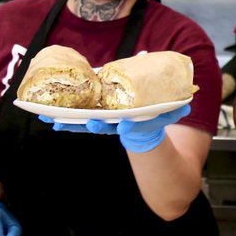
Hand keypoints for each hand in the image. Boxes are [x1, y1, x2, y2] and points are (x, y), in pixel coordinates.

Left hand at [42, 107, 190, 152]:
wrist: (145, 130)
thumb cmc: (154, 117)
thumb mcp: (168, 114)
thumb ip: (175, 110)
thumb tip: (186, 105)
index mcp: (133, 122)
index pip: (125, 125)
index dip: (118, 125)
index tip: (112, 125)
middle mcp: (116, 125)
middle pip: (99, 125)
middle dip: (87, 124)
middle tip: (75, 123)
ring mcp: (104, 124)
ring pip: (84, 124)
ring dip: (68, 122)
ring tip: (51, 119)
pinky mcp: (95, 120)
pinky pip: (77, 121)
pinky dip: (64, 120)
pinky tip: (49, 117)